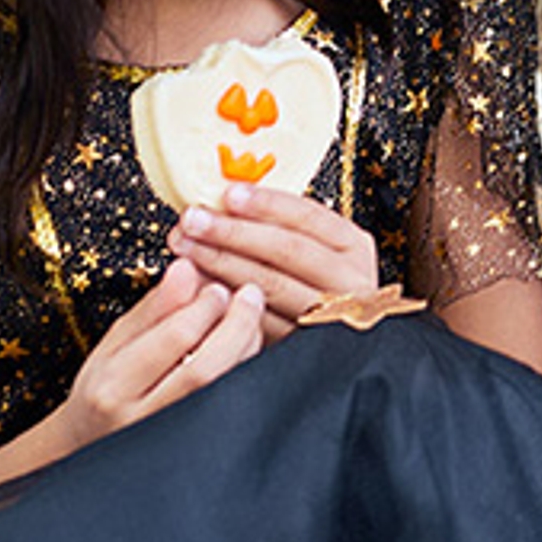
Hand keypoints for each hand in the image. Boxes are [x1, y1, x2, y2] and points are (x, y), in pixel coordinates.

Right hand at [58, 257, 268, 440]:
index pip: (174, 337)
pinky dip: (247, 372)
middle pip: (206, 368)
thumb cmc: (107, 388)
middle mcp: (140, 418)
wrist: (93, 445)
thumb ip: (155, 308)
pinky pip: (233, 406)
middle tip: (250, 296)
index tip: (218, 287)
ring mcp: (172, 439)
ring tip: (250, 321)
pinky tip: (247, 351)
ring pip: (224, 390)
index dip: (205, 306)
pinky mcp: (198, 447)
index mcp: (113, 385)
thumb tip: (188, 267)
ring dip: (248, 348)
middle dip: (237, 325)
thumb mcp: (117, 343)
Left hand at [167, 184, 378, 342]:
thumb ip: (278, 227)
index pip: (308, 215)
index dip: (266, 203)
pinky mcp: (305, 344)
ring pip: (272, 285)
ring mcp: (331, 314)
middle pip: (288, 249)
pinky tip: (201, 288)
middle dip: (234, 232)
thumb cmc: (318, 284)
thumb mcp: (314, 247)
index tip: (228, 194)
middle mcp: (349, 280)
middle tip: (194, 221)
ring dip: (223, 264)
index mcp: (352, 247)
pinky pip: (262, 322)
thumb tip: (226, 202)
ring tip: (189, 249)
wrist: (340, 347)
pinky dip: (228, 302)